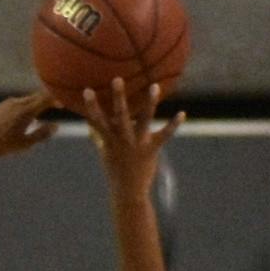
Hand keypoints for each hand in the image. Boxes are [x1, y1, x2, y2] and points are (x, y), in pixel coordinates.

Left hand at [0, 91, 58, 159]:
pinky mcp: (2, 106)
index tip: (64, 103)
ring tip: (39, 116)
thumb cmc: (1, 145)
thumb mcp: (25, 144)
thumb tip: (56, 126)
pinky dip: (27, 107)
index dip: (57, 99)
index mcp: (26, 111)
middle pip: (38, 96)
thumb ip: (42, 134)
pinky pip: (19, 103)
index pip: (46, 98)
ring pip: (28, 99)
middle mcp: (18, 103)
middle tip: (57, 106)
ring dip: (37, 105)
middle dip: (48, 100)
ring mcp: (9, 103)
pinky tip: (25, 119)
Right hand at [81, 79, 183, 196]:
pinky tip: (182, 113)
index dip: (91, 105)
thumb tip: (91, 126)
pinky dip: (174, 125)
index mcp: (109, 140)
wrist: (128, 191)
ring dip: (150, 102)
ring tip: (154, 86)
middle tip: (117, 79)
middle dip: (118, 97)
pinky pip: (165, 134)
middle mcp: (122, 139)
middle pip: (120, 114)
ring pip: (144, 119)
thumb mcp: (105, 153)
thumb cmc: (115, 171)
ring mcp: (138, 143)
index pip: (97, 120)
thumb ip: (98, 137)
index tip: (86, 90)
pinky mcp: (152, 149)